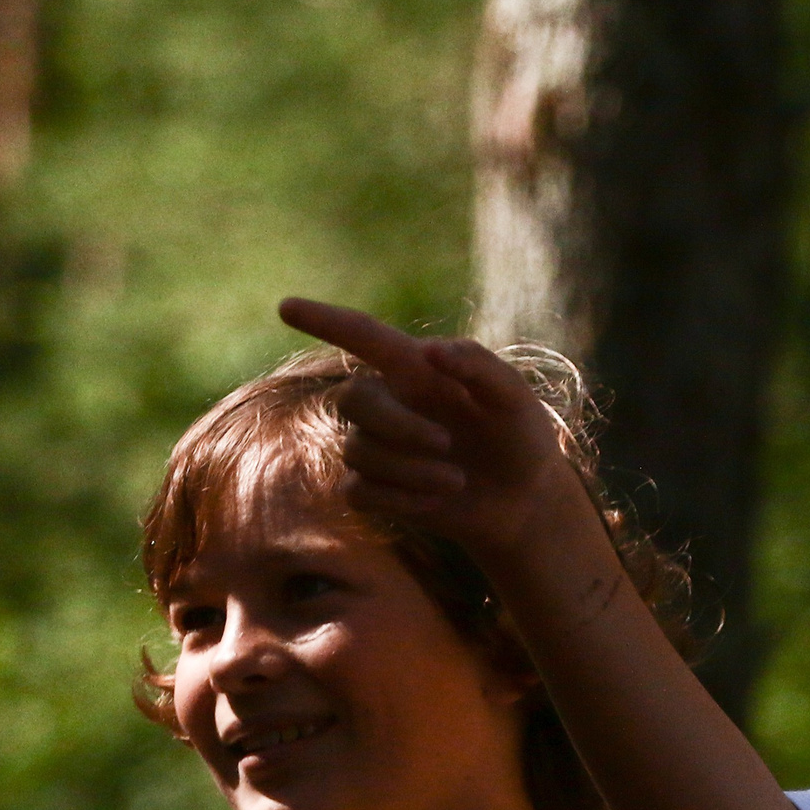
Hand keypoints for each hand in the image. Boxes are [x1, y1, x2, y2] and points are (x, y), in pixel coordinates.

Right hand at [277, 298, 596, 562]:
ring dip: (411, 470)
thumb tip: (430, 351)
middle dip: (398, 426)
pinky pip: (359, 492)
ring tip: (456, 480)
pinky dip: (401, 501)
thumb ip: (478, 366)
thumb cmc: (520, 436)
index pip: (361, 336)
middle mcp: (388, 401)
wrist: (523, 500)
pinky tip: (437, 503)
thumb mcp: (515, 397)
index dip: (324, 320)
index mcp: (415, 368)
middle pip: (353, 399)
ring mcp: (376, 446)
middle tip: (449, 446)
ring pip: (357, 452)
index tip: (285, 307)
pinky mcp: (374, 489)